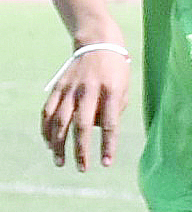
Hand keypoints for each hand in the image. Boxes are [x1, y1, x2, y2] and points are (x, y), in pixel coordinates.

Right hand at [40, 41, 131, 170]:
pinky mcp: (58, 87)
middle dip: (81, 149)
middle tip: (82, 168)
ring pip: (60, 120)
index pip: (110, 124)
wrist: (98, 42)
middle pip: (82, 125)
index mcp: (111, 91)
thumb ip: (114, 112)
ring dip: (59, 143)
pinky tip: (49, 143)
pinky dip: (47, 128)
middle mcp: (89, 90)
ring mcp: (70, 88)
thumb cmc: (116, 71)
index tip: (106, 163)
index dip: (108, 145)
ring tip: (60, 161)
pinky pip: (49, 110)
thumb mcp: (124, 90)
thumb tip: (98, 132)